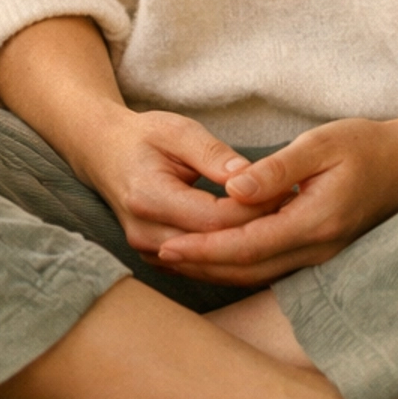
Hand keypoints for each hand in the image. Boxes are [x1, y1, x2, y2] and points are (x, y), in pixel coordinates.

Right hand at [85, 107, 284, 261]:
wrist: (103, 153)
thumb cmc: (143, 136)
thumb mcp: (178, 130)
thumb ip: (213, 154)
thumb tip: (249, 178)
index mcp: (148, 197)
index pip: (213, 218)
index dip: (253, 209)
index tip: (286, 191)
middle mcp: (145, 233)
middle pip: (214, 247)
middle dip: (257, 231)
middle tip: (294, 211)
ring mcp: (148, 251)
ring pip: (211, 266)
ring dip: (248, 249)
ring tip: (284, 224)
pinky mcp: (157, 258)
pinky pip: (202, 267)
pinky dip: (232, 257)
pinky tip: (261, 240)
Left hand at [152, 116, 397, 285]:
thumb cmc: (368, 144)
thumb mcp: (322, 144)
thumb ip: (277, 169)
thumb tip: (233, 191)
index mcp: (316, 221)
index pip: (248, 245)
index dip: (205, 249)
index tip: (168, 245)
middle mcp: (319, 247)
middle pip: (249, 269)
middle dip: (202, 266)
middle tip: (158, 257)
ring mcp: (323, 254)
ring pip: (259, 274)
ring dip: (217, 270)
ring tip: (177, 261)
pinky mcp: (323, 250)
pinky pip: (273, 267)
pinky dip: (240, 265)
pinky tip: (217, 256)